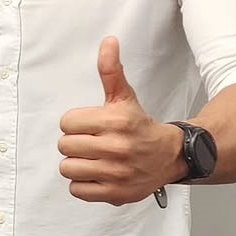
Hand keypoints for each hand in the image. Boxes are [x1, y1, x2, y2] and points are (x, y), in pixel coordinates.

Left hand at [58, 36, 182, 204]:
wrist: (170, 156)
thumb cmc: (139, 125)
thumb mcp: (124, 97)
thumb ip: (110, 70)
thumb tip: (109, 41)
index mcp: (114, 121)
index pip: (65, 123)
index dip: (74, 124)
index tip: (88, 125)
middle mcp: (116, 148)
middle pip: (65, 146)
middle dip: (75, 143)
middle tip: (92, 142)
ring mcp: (117, 173)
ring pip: (68, 169)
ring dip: (77, 165)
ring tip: (93, 159)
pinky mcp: (116, 193)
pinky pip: (77, 190)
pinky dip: (83, 185)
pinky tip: (97, 174)